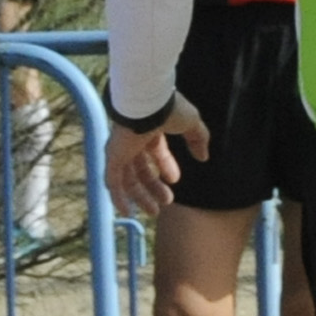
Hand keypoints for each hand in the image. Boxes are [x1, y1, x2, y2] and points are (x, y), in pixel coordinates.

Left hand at [106, 92, 209, 216]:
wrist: (149, 103)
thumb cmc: (169, 109)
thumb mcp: (191, 124)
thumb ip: (198, 139)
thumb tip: (203, 157)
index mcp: (150, 130)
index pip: (156, 152)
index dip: (166, 166)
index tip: (175, 180)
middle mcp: (133, 141)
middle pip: (141, 169)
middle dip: (154, 186)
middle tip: (167, 201)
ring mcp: (121, 150)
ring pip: (128, 179)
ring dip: (140, 196)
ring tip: (154, 211)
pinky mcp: (112, 157)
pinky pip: (112, 182)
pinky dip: (118, 198)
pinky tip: (126, 212)